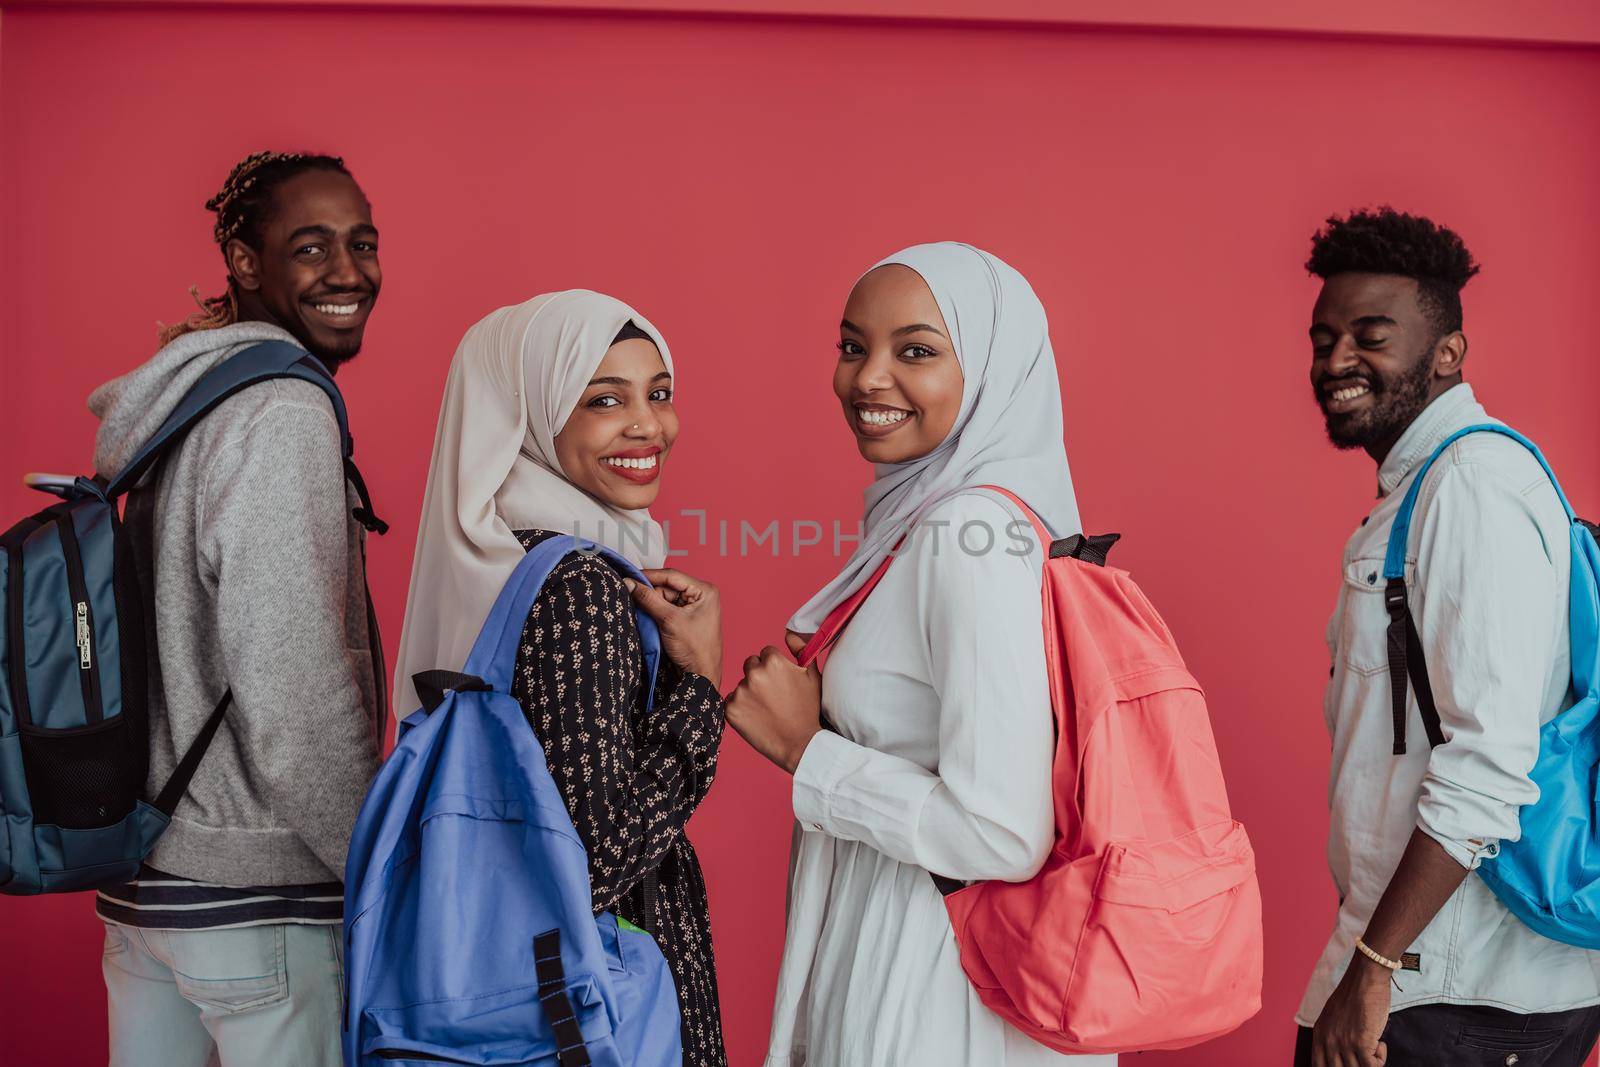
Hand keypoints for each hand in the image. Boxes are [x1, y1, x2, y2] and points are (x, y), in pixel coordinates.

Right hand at [625, 569, 721, 682]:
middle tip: (633, 599)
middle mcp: (700, 596)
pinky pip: (665, 609)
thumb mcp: (669, 620)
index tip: (630, 577)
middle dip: (650, 595)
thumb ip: (648, 599)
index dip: (649, 576)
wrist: (701, 675)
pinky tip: (649, 619)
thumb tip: (630, 583)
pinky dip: (655, 613)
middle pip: (666, 587)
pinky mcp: (685, 618)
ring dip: (651, 606)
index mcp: (704, 591)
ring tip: (644, 615)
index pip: (671, 576)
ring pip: (664, 598)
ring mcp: (693, 607)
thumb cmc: (695, 650)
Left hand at [726, 633, 822, 773]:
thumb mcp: (813, 675)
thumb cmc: (808, 709)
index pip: (766, 654)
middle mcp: (754, 674)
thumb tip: (789, 633)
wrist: (799, 744)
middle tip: (774, 696)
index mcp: (773, 662)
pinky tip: (756, 717)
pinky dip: (741, 708)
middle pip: (751, 665)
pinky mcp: (730, 710)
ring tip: (767, 709)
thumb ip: (801, 648)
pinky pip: (732, 701)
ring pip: (742, 684)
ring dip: (750, 693)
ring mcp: (740, 692)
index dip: (776, 668)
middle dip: (760, 676)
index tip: (782, 683)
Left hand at [1312, 955, 1390, 1066]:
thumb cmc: (1354, 995)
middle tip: (1367, 1056)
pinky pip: (1372, 1066)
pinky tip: (1381, 1044)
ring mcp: (1343, 1043)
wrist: (1365, 978)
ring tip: (1374, 1045)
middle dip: (1355, 1066)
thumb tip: (1340, 1056)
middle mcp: (1328, 1041)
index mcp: (1319, 1034)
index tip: (1348, 1064)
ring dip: (1370, 1061)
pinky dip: (1380, 1059)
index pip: (1318, 1066)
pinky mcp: (1361, 1042)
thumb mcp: (1334, 1016)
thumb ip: (1333, 1035)